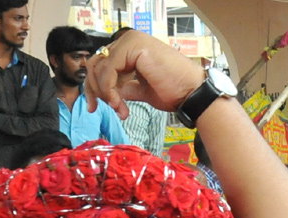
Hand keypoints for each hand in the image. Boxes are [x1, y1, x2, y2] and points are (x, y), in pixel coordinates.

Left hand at [84, 29, 204, 117]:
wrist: (193, 94)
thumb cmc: (175, 92)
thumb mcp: (142, 90)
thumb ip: (124, 87)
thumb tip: (110, 92)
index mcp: (132, 48)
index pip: (101, 64)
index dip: (95, 86)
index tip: (97, 107)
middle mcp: (129, 39)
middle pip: (95, 63)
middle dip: (94, 89)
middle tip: (100, 109)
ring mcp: (131, 40)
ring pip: (99, 67)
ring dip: (105, 93)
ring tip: (119, 109)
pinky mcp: (133, 46)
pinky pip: (108, 69)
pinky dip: (109, 89)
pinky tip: (119, 103)